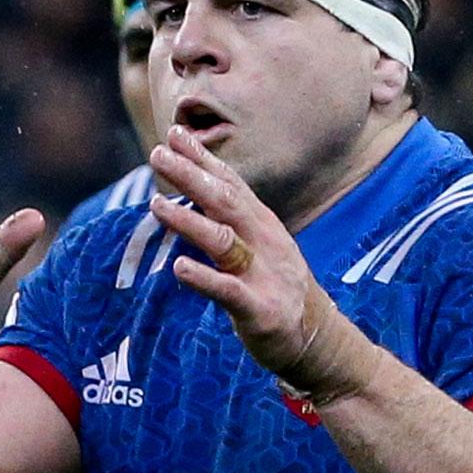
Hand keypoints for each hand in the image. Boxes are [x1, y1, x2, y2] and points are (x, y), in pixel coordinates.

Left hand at [145, 127, 377, 402]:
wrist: (316, 339)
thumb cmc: (275, 287)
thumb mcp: (258, 244)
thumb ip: (230, 218)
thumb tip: (196, 187)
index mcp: (262, 224)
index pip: (229, 183)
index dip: (202, 157)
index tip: (174, 132)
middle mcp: (264, 241)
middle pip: (224, 201)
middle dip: (191, 176)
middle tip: (157, 153)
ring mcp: (263, 274)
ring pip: (223, 241)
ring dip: (188, 221)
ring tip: (155, 204)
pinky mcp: (259, 308)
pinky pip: (227, 290)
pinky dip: (203, 278)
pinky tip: (178, 268)